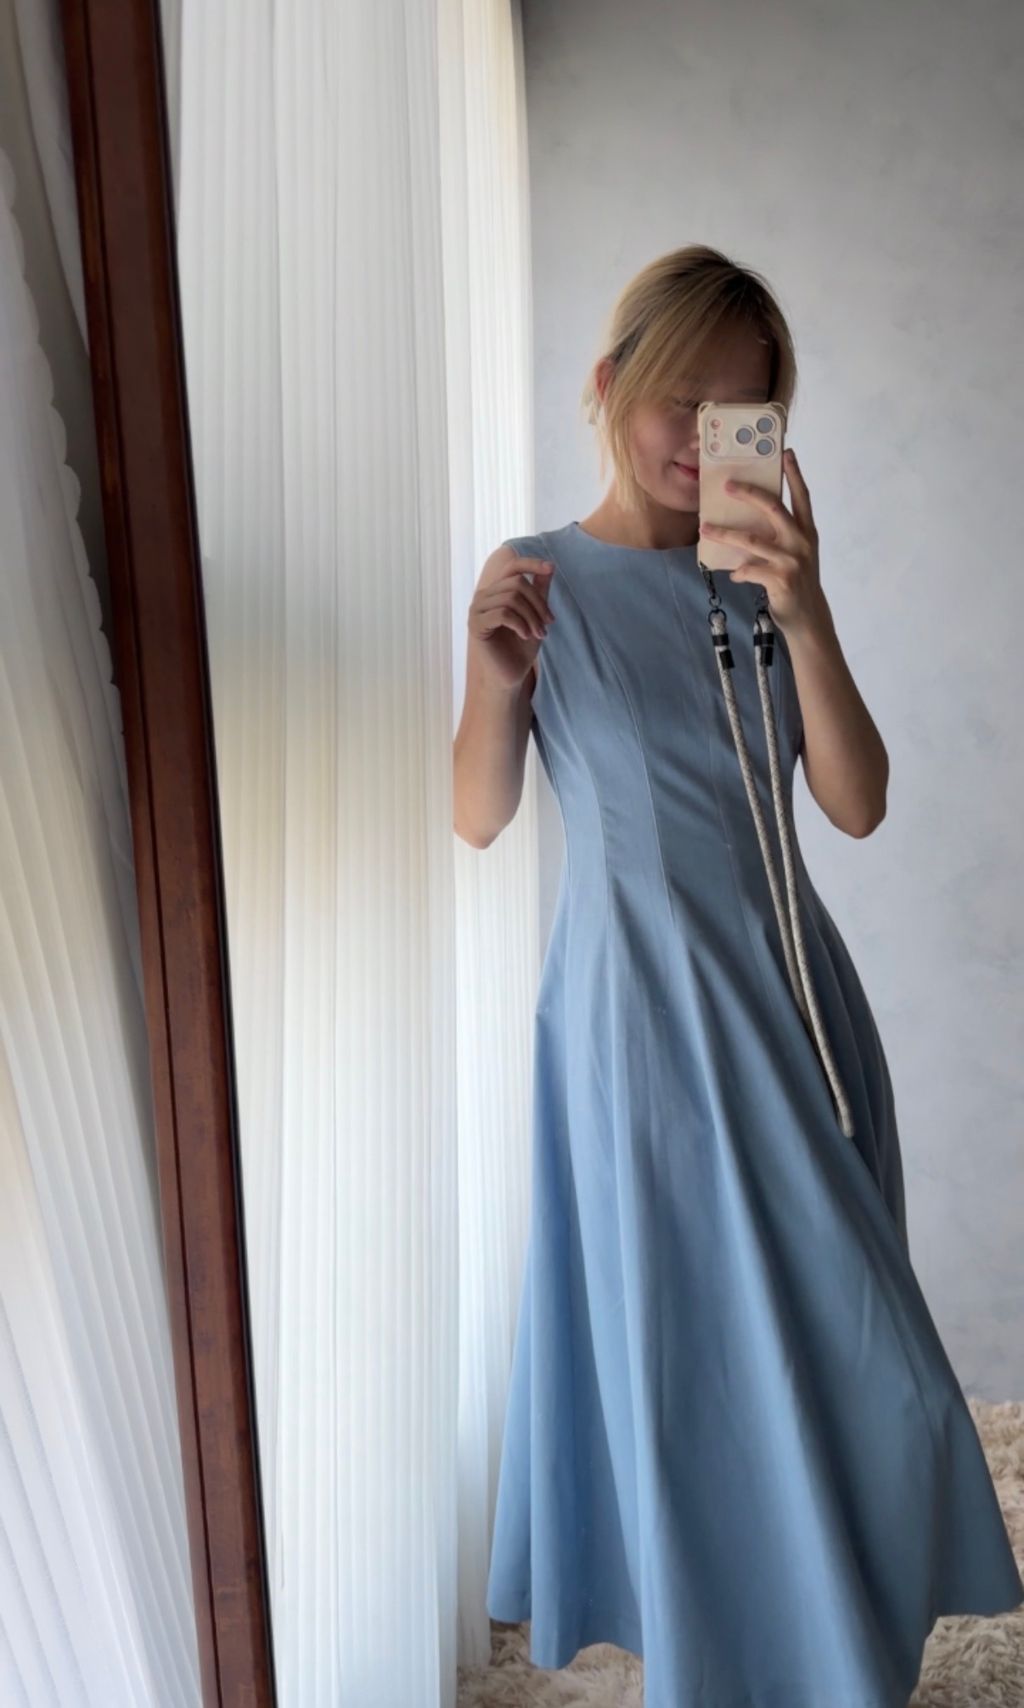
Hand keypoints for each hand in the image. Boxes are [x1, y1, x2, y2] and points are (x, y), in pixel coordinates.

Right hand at [468, 555, 555, 690]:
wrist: (510, 675)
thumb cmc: (521, 646)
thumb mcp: (535, 615)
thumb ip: (539, 591)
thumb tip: (550, 566)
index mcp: (497, 591)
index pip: (512, 566)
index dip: (531, 563)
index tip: (551, 568)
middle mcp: (484, 596)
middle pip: (517, 583)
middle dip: (538, 603)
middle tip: (548, 624)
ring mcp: (477, 610)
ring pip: (511, 598)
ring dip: (532, 617)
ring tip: (539, 634)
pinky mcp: (476, 625)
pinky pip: (503, 614)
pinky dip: (520, 624)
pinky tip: (526, 636)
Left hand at [699, 448, 829, 634]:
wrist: (809, 617)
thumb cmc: (798, 582)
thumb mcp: (798, 554)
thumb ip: (782, 537)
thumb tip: (748, 522)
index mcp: (807, 531)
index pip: (802, 496)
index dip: (794, 474)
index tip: (786, 452)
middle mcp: (801, 541)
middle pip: (772, 507)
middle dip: (748, 492)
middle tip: (727, 484)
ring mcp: (791, 560)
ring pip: (751, 539)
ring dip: (724, 533)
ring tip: (705, 528)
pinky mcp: (780, 579)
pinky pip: (748, 569)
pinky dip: (738, 572)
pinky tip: (735, 576)